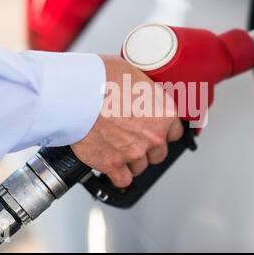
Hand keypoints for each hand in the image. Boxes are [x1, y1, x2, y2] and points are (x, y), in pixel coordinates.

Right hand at [70, 55, 183, 187]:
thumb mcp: (135, 75)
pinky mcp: (113, 163)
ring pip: (140, 166)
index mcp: (164, 112)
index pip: (175, 132)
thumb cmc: (102, 78)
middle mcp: (154, 135)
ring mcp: (134, 151)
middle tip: (132, 137)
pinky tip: (112, 165)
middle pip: (159, 153)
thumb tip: (142, 95)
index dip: (163, 131)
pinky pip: (123, 179)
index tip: (155, 131)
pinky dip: (118, 174)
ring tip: (117, 147)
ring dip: (131, 160)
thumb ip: (145, 94)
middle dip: (147, 147)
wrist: (78, 92)